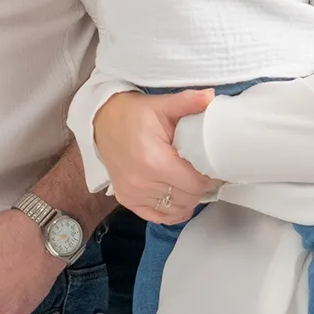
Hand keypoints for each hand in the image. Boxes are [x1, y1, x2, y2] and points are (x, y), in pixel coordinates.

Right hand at [91, 88, 220, 223]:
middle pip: (188, 198)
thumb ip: (187, 102)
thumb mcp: (161, 105)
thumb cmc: (134, 114)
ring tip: (187, 180)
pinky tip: (175, 195)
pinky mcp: (127, 200)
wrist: (102, 122)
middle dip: (199, 186)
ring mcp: (132, 193)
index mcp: (153, 160)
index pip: (195, 184)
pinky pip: (159, 216)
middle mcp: (141, 182)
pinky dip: (172, 209)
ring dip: (187, 198)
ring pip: (176, 209)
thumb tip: (211, 97)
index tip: (210, 165)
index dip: (208, 176)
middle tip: (201, 171)